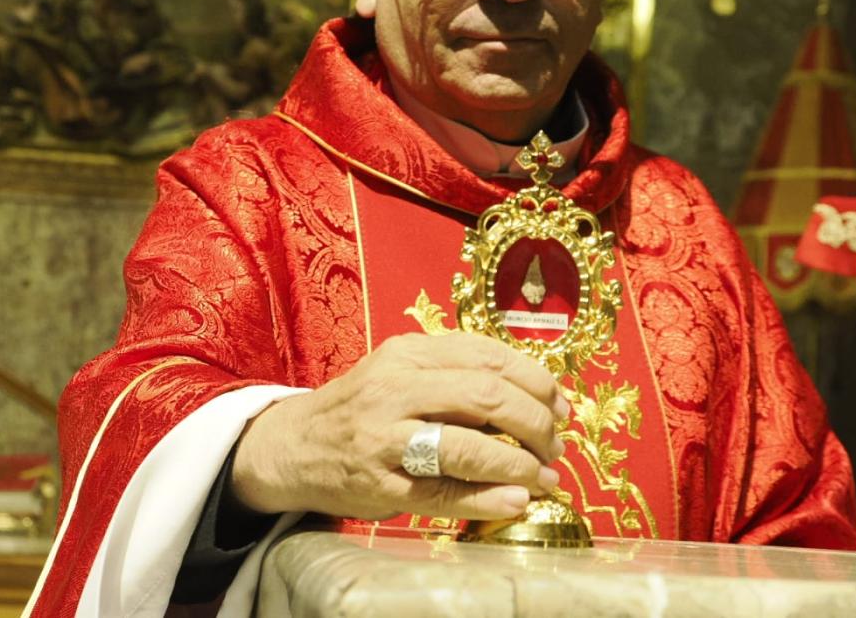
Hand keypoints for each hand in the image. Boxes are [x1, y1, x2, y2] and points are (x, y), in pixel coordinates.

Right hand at [230, 333, 568, 521]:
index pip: (490, 356)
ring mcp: (386, 439)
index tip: (562, 404)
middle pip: (487, 396)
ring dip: (520, 465)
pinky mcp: (380, 485)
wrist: (293, 446)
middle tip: (555, 444)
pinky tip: (517, 500)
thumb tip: (537, 393)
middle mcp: (396, 389)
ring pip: (469, 447)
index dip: (537, 381)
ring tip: (543, 476)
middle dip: (536, 423)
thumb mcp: (403, 370)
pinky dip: (490, 498)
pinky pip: (446, 493)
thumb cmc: (365, 407)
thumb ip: (459, 371)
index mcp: (409, 354)